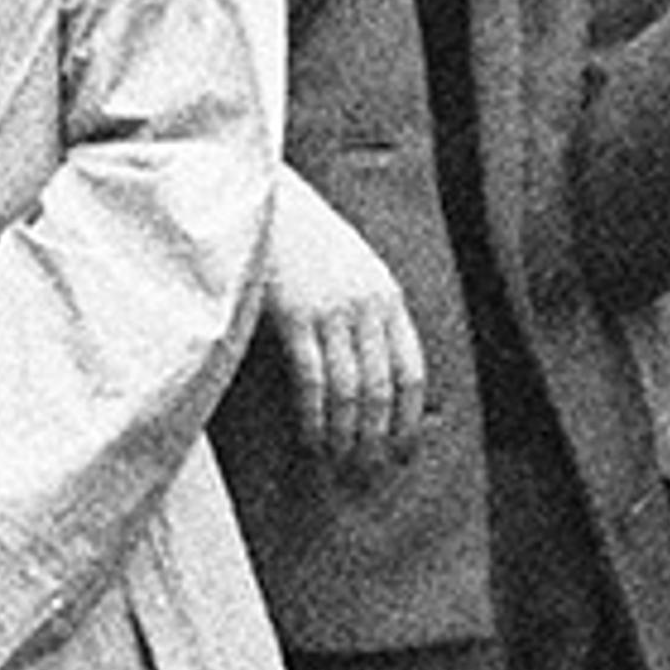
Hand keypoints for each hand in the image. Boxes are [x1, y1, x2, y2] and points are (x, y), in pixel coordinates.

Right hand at [264, 176, 428, 481]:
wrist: (258, 195)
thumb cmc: (299, 236)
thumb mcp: (349, 268)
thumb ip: (364, 312)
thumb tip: (370, 371)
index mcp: (387, 295)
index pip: (411, 372)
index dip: (408, 420)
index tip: (402, 453)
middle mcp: (367, 304)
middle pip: (382, 390)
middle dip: (376, 439)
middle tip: (366, 474)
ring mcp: (332, 309)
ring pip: (350, 392)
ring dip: (344, 436)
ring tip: (337, 463)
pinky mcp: (295, 314)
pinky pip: (313, 381)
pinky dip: (315, 417)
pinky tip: (312, 439)